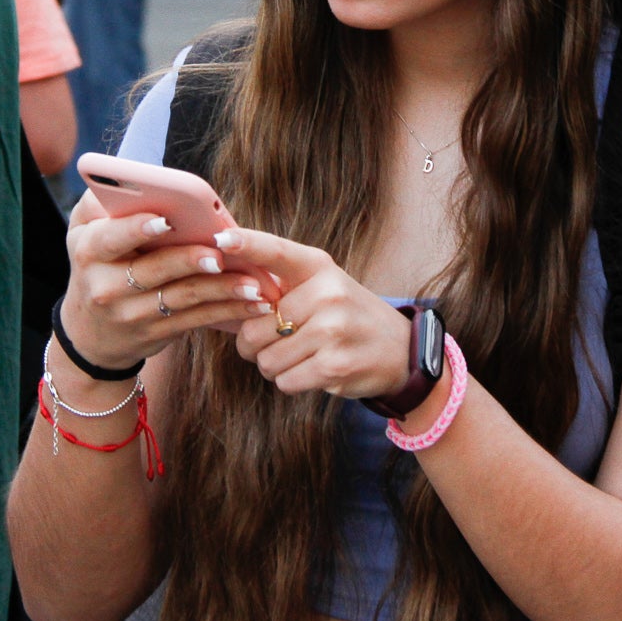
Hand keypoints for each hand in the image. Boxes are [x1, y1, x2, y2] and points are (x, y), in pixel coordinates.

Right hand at [60, 193, 275, 370]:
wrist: (92, 332)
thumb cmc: (97, 264)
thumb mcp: (83, 232)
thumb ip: (98, 202)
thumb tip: (124, 171)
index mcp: (89, 251)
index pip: (111, 238)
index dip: (136, 228)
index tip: (165, 220)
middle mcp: (106, 286)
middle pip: (154, 269)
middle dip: (189, 260)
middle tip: (220, 254)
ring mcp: (131, 314)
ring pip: (183, 297)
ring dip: (222, 289)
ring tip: (253, 282)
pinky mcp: (155, 333)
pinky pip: (196, 320)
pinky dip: (228, 311)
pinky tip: (254, 303)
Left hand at [213, 228, 416, 397]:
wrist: (401, 350)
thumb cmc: (348, 317)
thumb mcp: (324, 287)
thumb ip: (283, 286)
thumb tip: (229, 293)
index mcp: (319, 268)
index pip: (277, 251)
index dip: (246, 244)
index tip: (220, 239)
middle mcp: (327, 294)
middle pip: (255, 329)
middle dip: (255, 345)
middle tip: (277, 343)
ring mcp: (333, 330)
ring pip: (267, 360)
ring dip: (275, 366)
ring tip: (302, 356)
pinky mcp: (335, 365)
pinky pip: (285, 381)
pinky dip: (291, 381)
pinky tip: (313, 370)